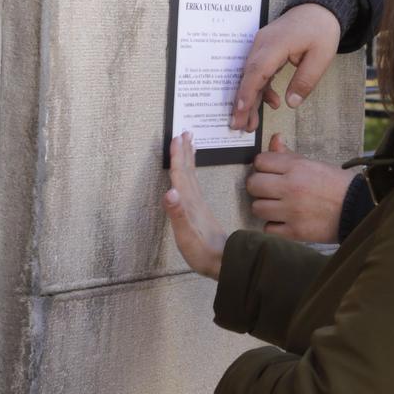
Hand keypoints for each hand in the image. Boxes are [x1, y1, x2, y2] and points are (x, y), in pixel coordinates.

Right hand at [164, 133, 228, 279]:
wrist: (224, 261)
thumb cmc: (203, 251)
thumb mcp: (186, 235)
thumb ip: (178, 213)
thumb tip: (170, 191)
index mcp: (189, 202)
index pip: (181, 174)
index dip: (177, 156)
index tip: (176, 137)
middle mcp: (194, 200)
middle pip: (187, 170)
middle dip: (184, 151)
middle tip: (183, 132)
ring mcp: (198, 205)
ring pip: (191, 176)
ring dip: (188, 159)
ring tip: (188, 143)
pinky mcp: (199, 211)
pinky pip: (193, 185)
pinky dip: (190, 173)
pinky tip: (189, 174)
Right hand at [229, 4, 340, 130]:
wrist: (319, 9)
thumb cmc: (321, 30)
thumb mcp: (321, 57)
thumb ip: (305, 80)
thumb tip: (290, 103)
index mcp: (275, 44)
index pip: (256, 70)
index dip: (246, 92)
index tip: (239, 111)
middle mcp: (262, 44)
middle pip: (248, 76)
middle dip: (242, 103)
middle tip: (239, 126)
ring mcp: (260, 46)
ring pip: (251, 76)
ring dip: (250, 99)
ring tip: (251, 124)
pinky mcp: (264, 51)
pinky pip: (258, 72)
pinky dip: (261, 88)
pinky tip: (271, 102)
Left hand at [246, 133, 351, 241]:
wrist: (358, 208)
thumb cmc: (336, 184)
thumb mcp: (313, 164)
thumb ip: (289, 155)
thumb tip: (274, 139)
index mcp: (296, 168)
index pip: (260, 162)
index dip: (262, 166)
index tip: (268, 171)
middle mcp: (291, 188)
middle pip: (253, 185)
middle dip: (258, 186)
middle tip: (268, 189)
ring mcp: (291, 211)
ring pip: (257, 208)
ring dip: (264, 207)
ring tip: (276, 205)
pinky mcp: (295, 231)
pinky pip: (268, 228)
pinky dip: (274, 225)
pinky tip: (284, 220)